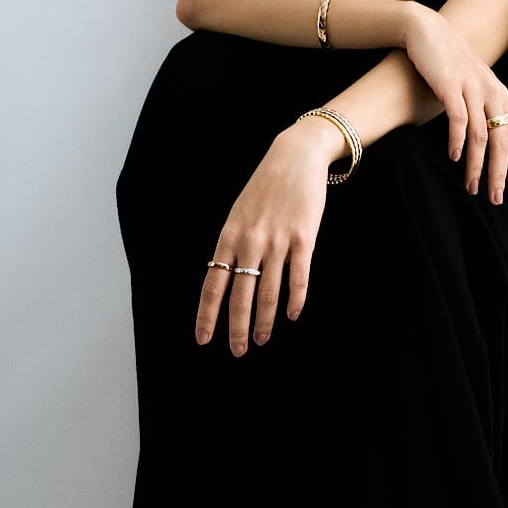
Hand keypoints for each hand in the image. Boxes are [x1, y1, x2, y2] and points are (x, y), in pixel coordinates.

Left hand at [195, 119, 340, 354]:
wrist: (296, 156)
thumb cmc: (266, 185)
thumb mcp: (239, 212)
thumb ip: (233, 243)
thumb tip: (227, 277)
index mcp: (229, 236)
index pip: (214, 284)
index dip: (207, 314)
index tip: (203, 339)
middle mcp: (251, 242)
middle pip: (240, 295)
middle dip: (237, 328)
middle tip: (237, 351)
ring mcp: (278, 241)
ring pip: (268, 292)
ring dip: (264, 321)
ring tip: (261, 339)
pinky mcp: (304, 238)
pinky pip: (298, 277)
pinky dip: (295, 300)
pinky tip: (292, 314)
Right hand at [402, 4, 507, 202]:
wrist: (427, 31)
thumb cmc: (448, 63)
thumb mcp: (472, 85)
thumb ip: (482, 108)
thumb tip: (485, 141)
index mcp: (500, 95)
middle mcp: (492, 92)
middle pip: (503, 141)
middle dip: (501, 173)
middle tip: (495, 198)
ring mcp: (472, 88)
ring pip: (482, 136)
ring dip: (478, 165)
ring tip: (472, 187)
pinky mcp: (451, 85)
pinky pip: (459, 120)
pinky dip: (457, 141)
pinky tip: (453, 157)